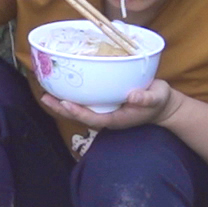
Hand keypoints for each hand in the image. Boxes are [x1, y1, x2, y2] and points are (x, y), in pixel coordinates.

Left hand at [40, 80, 180, 129]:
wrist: (162, 105)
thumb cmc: (159, 102)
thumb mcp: (157, 99)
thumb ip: (146, 99)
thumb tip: (132, 96)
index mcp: (116, 119)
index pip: (93, 118)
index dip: (78, 112)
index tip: (65, 103)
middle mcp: (106, 116)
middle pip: (79, 115)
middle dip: (61, 108)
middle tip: (44, 97)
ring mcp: (104, 110)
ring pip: (79, 109)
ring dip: (62, 103)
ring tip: (45, 93)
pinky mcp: (104, 102)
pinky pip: (85, 101)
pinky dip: (73, 95)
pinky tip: (61, 87)